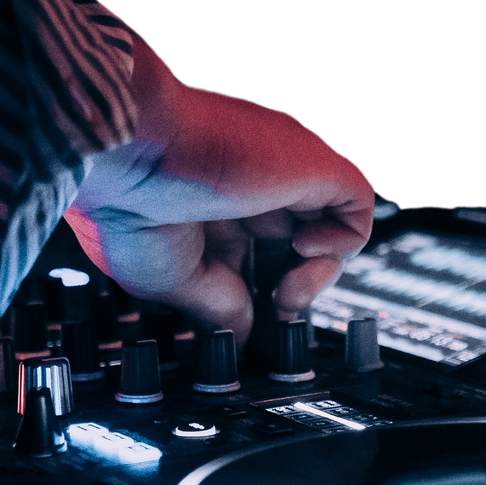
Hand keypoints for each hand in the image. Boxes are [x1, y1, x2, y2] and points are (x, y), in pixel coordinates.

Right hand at [68, 38, 373, 344]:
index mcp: (212, 202)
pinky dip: (342, 242)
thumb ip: (216, 304)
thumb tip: (241, 333)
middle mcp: (251, 184)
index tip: (251, 319)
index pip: (258, 252)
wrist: (128, 151)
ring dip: (317, 274)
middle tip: (272, 312)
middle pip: (296, 244)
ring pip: (332, 227)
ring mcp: (284, 173)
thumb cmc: (127, 199)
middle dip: (290, 287)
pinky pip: (358, 204)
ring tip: (286, 292)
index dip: (262, 290)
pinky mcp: (312, 164)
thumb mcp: (170, 277)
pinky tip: (302, 249)